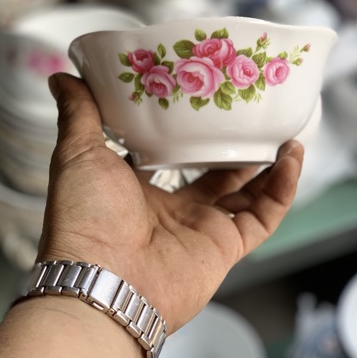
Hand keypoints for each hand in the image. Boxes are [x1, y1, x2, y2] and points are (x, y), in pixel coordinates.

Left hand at [39, 73, 303, 333]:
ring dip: (268, 165)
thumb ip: (79, 114)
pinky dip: (283, 188)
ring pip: (246, 193)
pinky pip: (264, 216)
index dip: (190, 131)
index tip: (208, 102)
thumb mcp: (78, 153)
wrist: (102, 281)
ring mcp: (201, 229)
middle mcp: (173, 210)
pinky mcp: (225, 248)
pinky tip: (293, 157)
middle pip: (214, 174)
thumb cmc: (84, 218)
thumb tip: (64, 76)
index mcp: (139, 189)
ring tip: (284, 131)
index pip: (172, 155)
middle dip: (234, 147)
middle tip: (252, 116)